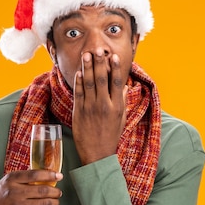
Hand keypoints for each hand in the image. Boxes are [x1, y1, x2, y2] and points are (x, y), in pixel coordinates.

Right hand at [0, 170, 63, 204]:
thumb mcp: (7, 182)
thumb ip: (23, 178)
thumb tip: (45, 173)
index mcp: (12, 179)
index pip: (35, 175)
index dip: (50, 175)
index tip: (59, 176)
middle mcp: (15, 192)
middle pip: (42, 190)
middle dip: (55, 191)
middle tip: (58, 192)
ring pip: (44, 203)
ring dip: (55, 202)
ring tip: (57, 201)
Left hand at [72, 48, 127, 164]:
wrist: (97, 154)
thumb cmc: (111, 136)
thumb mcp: (121, 119)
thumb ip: (123, 101)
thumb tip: (125, 86)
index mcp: (117, 107)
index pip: (116, 83)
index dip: (115, 68)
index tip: (114, 56)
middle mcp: (104, 105)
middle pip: (101, 79)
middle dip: (99, 63)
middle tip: (98, 49)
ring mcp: (90, 108)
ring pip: (88, 83)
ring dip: (87, 67)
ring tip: (87, 55)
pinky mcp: (79, 112)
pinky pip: (78, 93)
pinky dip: (78, 81)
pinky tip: (78, 71)